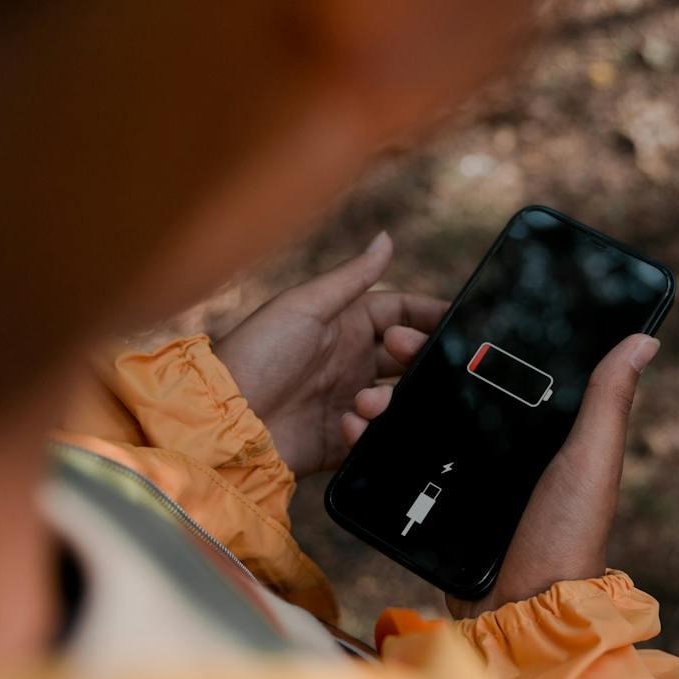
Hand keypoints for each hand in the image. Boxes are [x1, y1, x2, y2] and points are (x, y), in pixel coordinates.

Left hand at [215, 232, 447, 478]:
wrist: (222, 419)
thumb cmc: (257, 351)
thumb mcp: (306, 305)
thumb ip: (352, 277)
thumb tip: (387, 237)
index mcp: (345, 324)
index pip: (401, 312)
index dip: (429, 315)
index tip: (456, 322)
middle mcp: (351, 362)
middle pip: (408, 357)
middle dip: (416, 358)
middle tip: (406, 358)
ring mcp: (348, 401)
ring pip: (398, 399)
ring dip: (390, 399)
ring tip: (364, 403)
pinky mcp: (341, 441)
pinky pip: (376, 438)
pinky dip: (371, 433)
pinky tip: (348, 426)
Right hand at [343, 333, 660, 618]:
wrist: (521, 610)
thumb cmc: (569, 535)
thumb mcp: (590, 460)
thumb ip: (608, 402)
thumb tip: (646, 337)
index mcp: (541, 432)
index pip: (498, 369)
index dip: (465, 339)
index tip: (436, 315)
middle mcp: (500, 450)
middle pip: (448, 389)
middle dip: (414, 363)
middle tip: (390, 345)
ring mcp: (464, 477)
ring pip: (417, 422)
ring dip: (385, 401)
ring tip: (364, 396)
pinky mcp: (434, 506)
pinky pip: (399, 466)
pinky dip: (373, 445)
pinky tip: (355, 430)